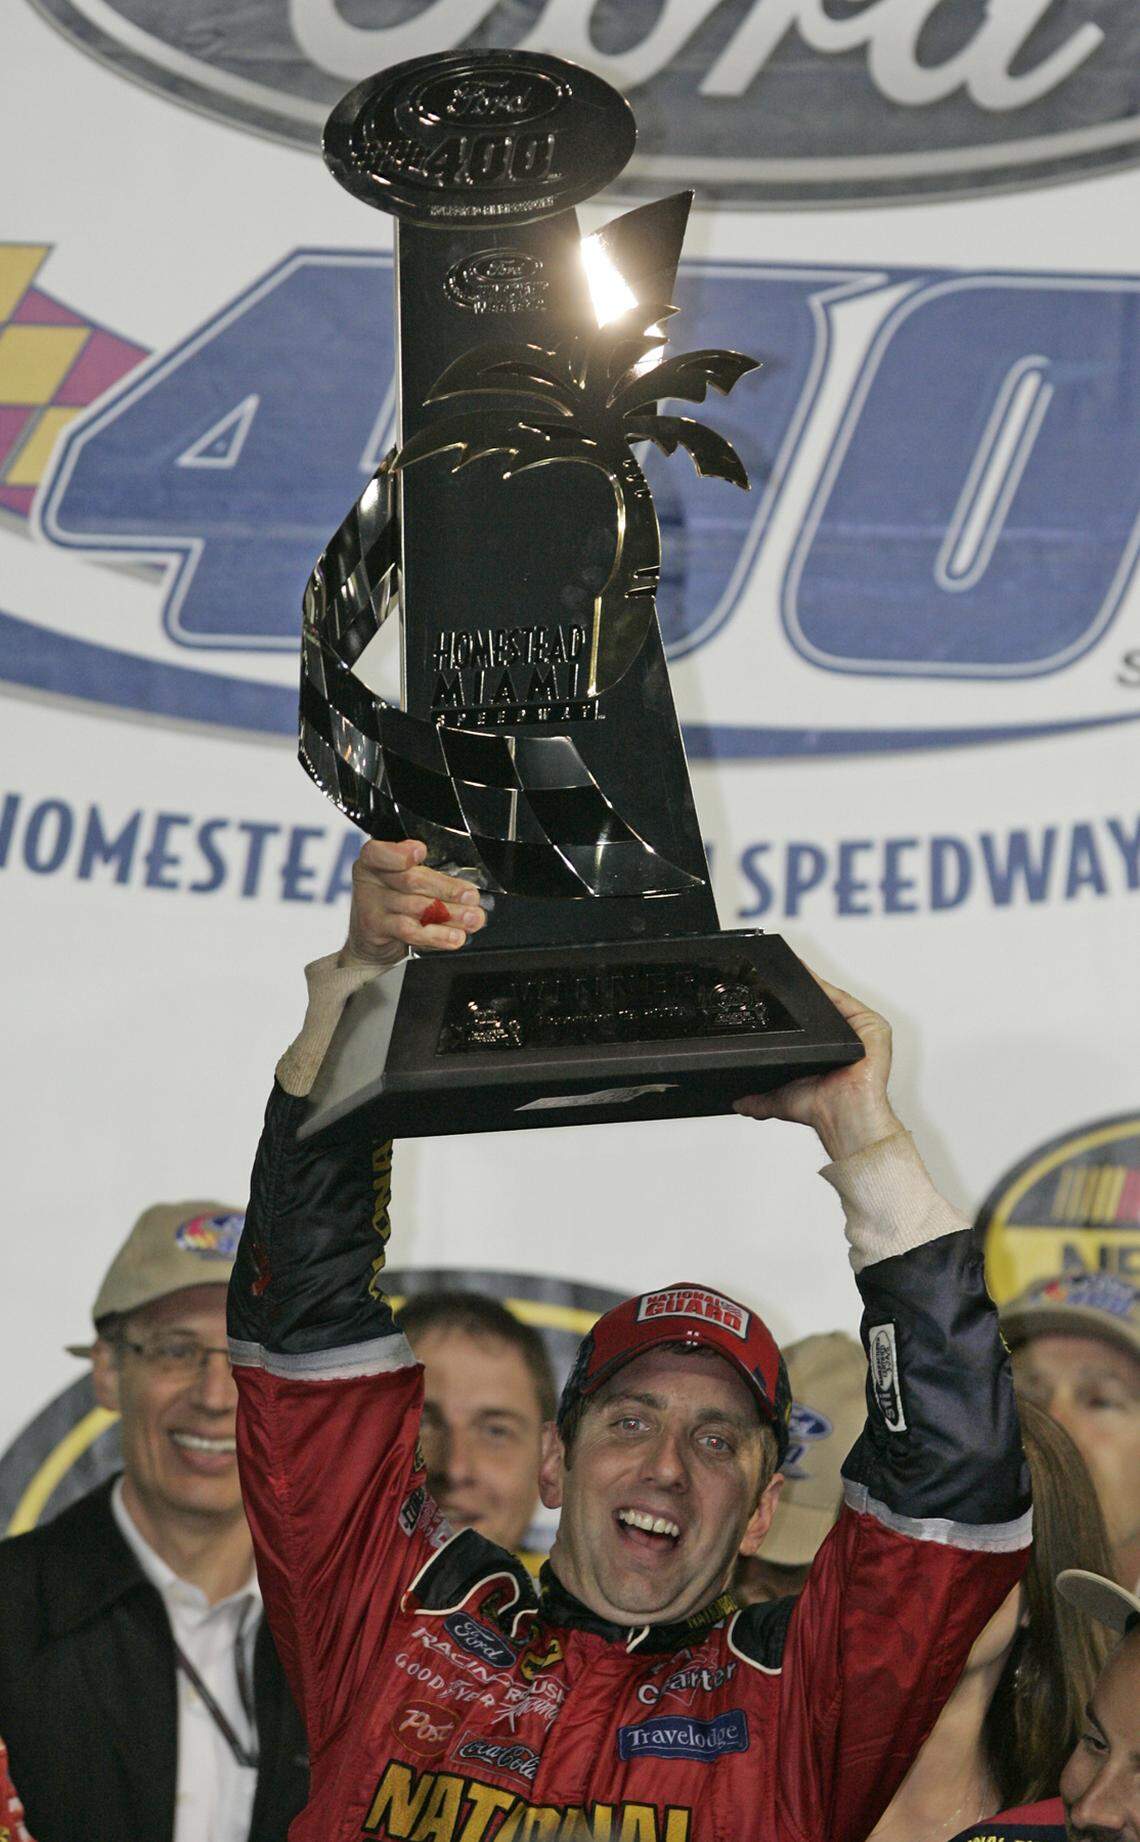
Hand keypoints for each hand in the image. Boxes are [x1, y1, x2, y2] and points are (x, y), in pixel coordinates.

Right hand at [339, 840, 487, 971]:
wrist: (371, 942)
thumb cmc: (394, 904)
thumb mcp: (408, 884)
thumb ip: (432, 880)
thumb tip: (468, 892)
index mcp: (376, 859)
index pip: (381, 852)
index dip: (400, 853)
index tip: (420, 852)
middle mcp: (370, 879)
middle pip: (410, 881)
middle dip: (447, 889)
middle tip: (471, 896)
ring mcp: (370, 906)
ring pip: (415, 908)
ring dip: (449, 914)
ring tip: (471, 919)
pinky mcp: (376, 930)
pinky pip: (410, 931)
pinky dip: (437, 935)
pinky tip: (454, 937)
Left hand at [733, 975, 900, 1161]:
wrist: (841, 1115)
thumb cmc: (821, 1109)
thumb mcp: (780, 1099)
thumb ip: (758, 1100)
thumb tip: (738, 1103)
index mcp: (831, 1053)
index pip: (811, 1024)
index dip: (794, 1009)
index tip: (774, 991)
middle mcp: (848, 1042)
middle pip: (824, 1009)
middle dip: (803, 995)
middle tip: (778, 980)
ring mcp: (862, 1032)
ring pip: (834, 1001)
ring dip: (814, 986)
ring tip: (793, 972)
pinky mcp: (874, 1026)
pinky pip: (846, 1000)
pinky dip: (827, 988)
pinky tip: (810, 979)